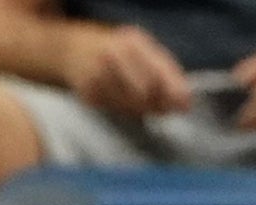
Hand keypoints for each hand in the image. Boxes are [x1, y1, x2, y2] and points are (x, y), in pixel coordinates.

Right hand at [58, 23, 191, 116]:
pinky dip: (124, 109)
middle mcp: (113, 56)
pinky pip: (117, 111)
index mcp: (131, 42)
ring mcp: (99, 76)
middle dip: (159, 104)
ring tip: (139, 100)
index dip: (174, 92)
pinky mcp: (89, 95)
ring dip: (142, 110)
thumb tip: (186, 102)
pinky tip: (120, 98)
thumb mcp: (140, 48)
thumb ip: (165, 71)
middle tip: (163, 108)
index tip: (185, 105)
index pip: (159, 72)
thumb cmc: (113, 49)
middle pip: (147, 94)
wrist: (69, 50)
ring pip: (133, 107)